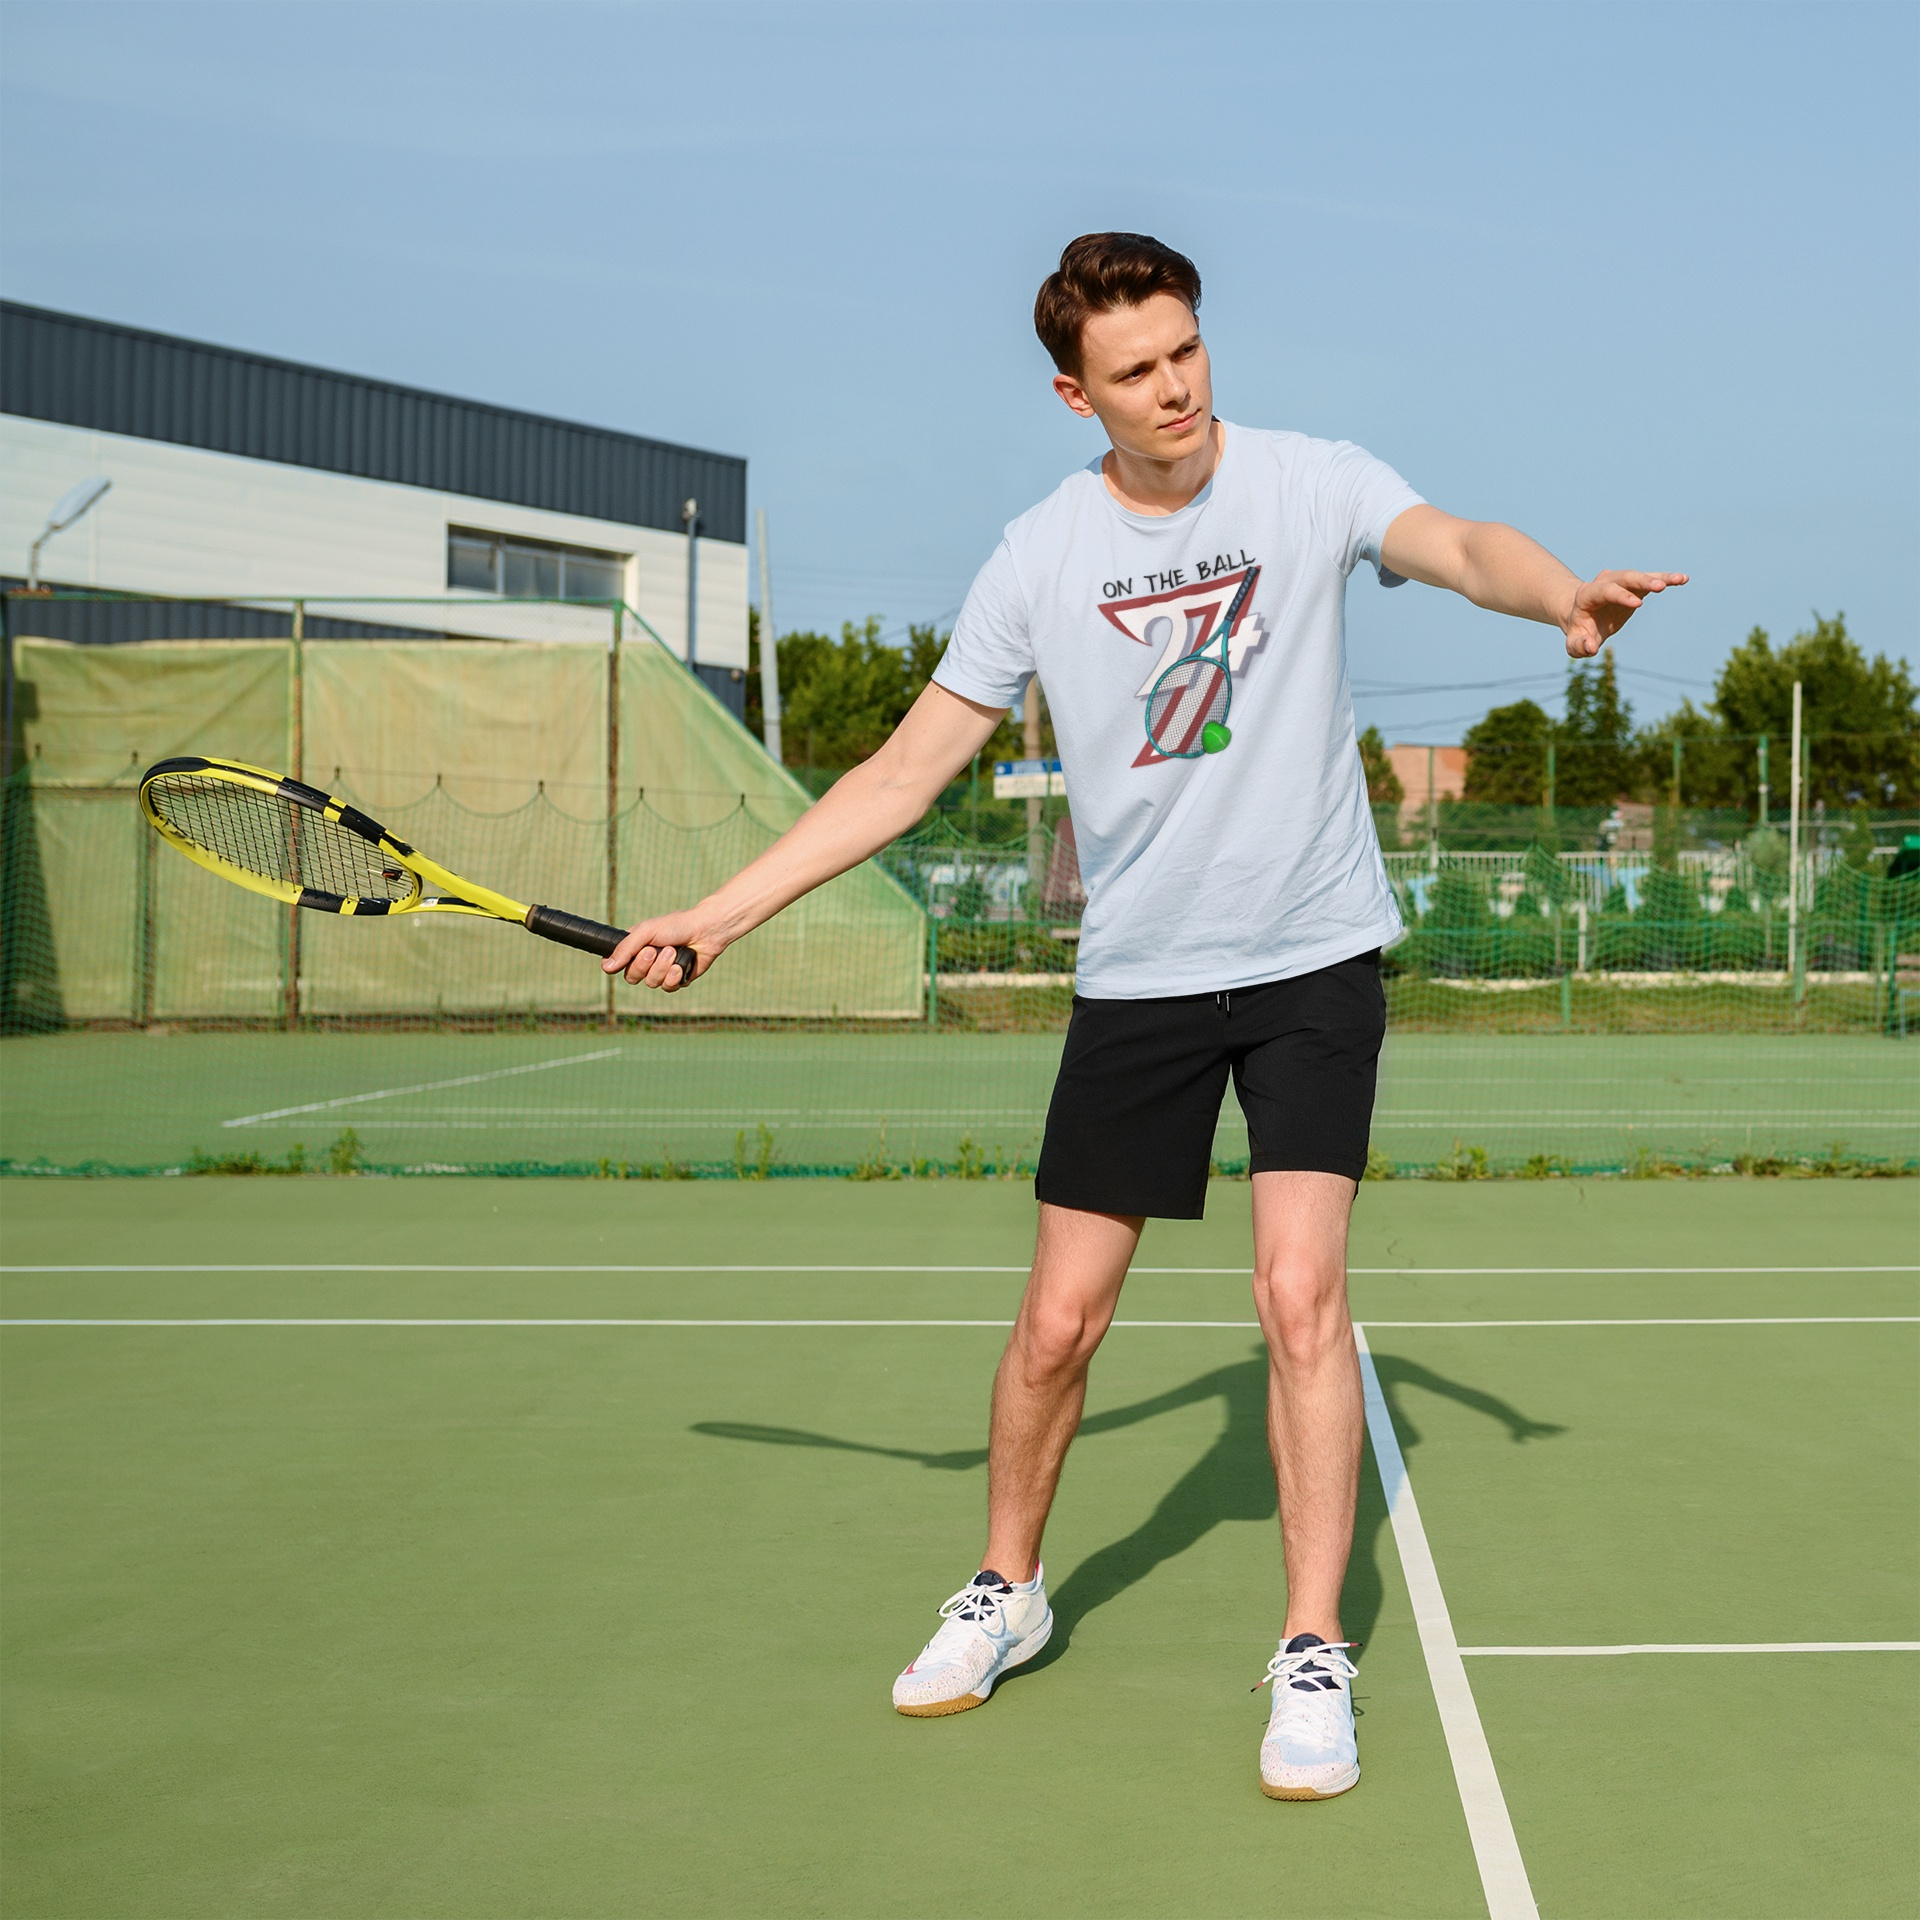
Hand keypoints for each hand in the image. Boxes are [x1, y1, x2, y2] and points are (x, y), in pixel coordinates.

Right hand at [604, 915, 716, 990]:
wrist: (705, 931)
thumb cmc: (676, 925)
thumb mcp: (646, 931)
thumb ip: (626, 948)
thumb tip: (606, 967)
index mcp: (635, 947)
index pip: (616, 964)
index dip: (619, 965)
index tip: (627, 958)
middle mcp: (646, 961)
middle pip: (632, 977)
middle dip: (644, 965)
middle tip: (655, 950)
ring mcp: (661, 971)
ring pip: (651, 983)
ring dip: (662, 968)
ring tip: (673, 952)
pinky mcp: (677, 979)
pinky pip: (667, 987)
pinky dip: (673, 976)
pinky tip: (680, 966)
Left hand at [1562, 570, 1687, 657]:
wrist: (1582, 615)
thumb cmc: (1579, 630)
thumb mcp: (1574, 642)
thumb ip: (1579, 646)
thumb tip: (1591, 647)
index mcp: (1588, 595)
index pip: (1605, 591)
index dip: (1620, 596)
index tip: (1638, 605)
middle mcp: (1605, 582)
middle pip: (1624, 578)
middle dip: (1642, 581)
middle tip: (1660, 587)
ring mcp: (1621, 582)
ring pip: (1640, 577)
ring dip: (1660, 578)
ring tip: (1680, 579)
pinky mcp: (1634, 587)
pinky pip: (1651, 580)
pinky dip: (1666, 579)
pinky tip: (1683, 579)